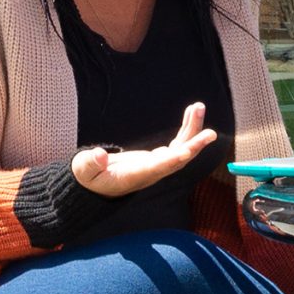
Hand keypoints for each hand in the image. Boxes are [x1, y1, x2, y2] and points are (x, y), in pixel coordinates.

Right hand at [72, 103, 216, 197]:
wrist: (97, 186)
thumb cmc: (90, 177)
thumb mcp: (83, 171)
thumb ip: (89, 163)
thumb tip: (98, 156)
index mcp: (135, 176)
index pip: (157, 168)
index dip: (172, 160)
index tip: (187, 151)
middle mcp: (152, 172)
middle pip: (178, 160)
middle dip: (194, 145)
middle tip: (210, 133)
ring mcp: (158, 165)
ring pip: (182, 149)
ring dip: (193, 130)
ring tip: (199, 108)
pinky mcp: (159, 158)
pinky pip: (179, 144)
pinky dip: (187, 129)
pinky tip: (192, 112)